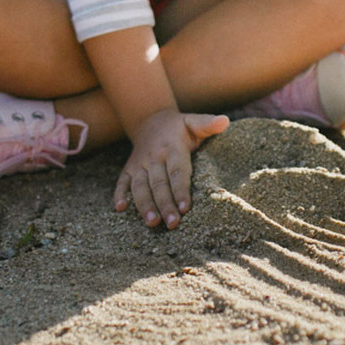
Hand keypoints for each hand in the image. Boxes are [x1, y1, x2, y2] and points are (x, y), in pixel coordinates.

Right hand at [113, 108, 229, 228]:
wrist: (150, 120)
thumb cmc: (179, 127)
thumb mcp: (194, 122)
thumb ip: (208, 124)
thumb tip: (225, 121)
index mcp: (172, 148)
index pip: (177, 171)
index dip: (180, 190)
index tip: (185, 208)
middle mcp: (154, 157)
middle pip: (159, 184)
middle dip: (165, 205)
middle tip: (172, 224)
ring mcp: (139, 164)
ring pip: (140, 186)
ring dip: (144, 205)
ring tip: (152, 223)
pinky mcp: (128, 168)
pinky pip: (122, 182)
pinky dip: (119, 194)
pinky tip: (119, 209)